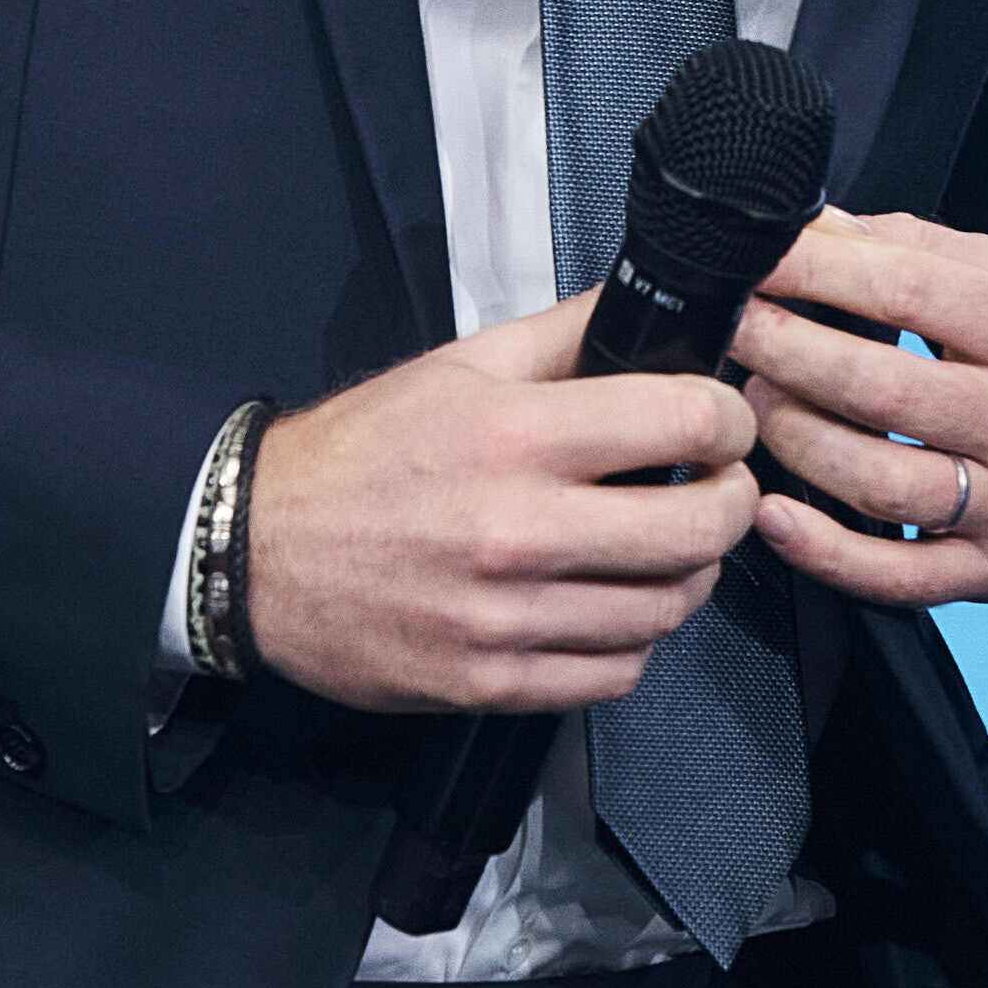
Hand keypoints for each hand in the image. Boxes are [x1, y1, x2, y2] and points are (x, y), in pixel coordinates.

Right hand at [243, 294, 761, 712]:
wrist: (255, 551)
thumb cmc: (357, 455)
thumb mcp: (461, 366)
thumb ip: (568, 335)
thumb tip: (656, 307)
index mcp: (513, 435)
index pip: (683, 422)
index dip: (727, 419)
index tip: (722, 423)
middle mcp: (517, 528)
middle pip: (698, 528)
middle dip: (733, 501)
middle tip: (720, 487)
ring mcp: (505, 615)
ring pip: (666, 609)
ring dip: (687, 576)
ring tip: (667, 548)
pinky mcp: (490, 681)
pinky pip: (614, 675)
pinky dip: (632, 642)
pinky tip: (611, 606)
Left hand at [732, 209, 987, 607]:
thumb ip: (924, 254)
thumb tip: (820, 228)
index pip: (914, 294)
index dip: (821, 272)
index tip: (760, 256)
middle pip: (883, 390)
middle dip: (787, 350)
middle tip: (733, 324)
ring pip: (879, 484)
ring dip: (794, 438)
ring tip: (750, 401)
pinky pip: (898, 578)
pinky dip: (825, 553)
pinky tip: (773, 515)